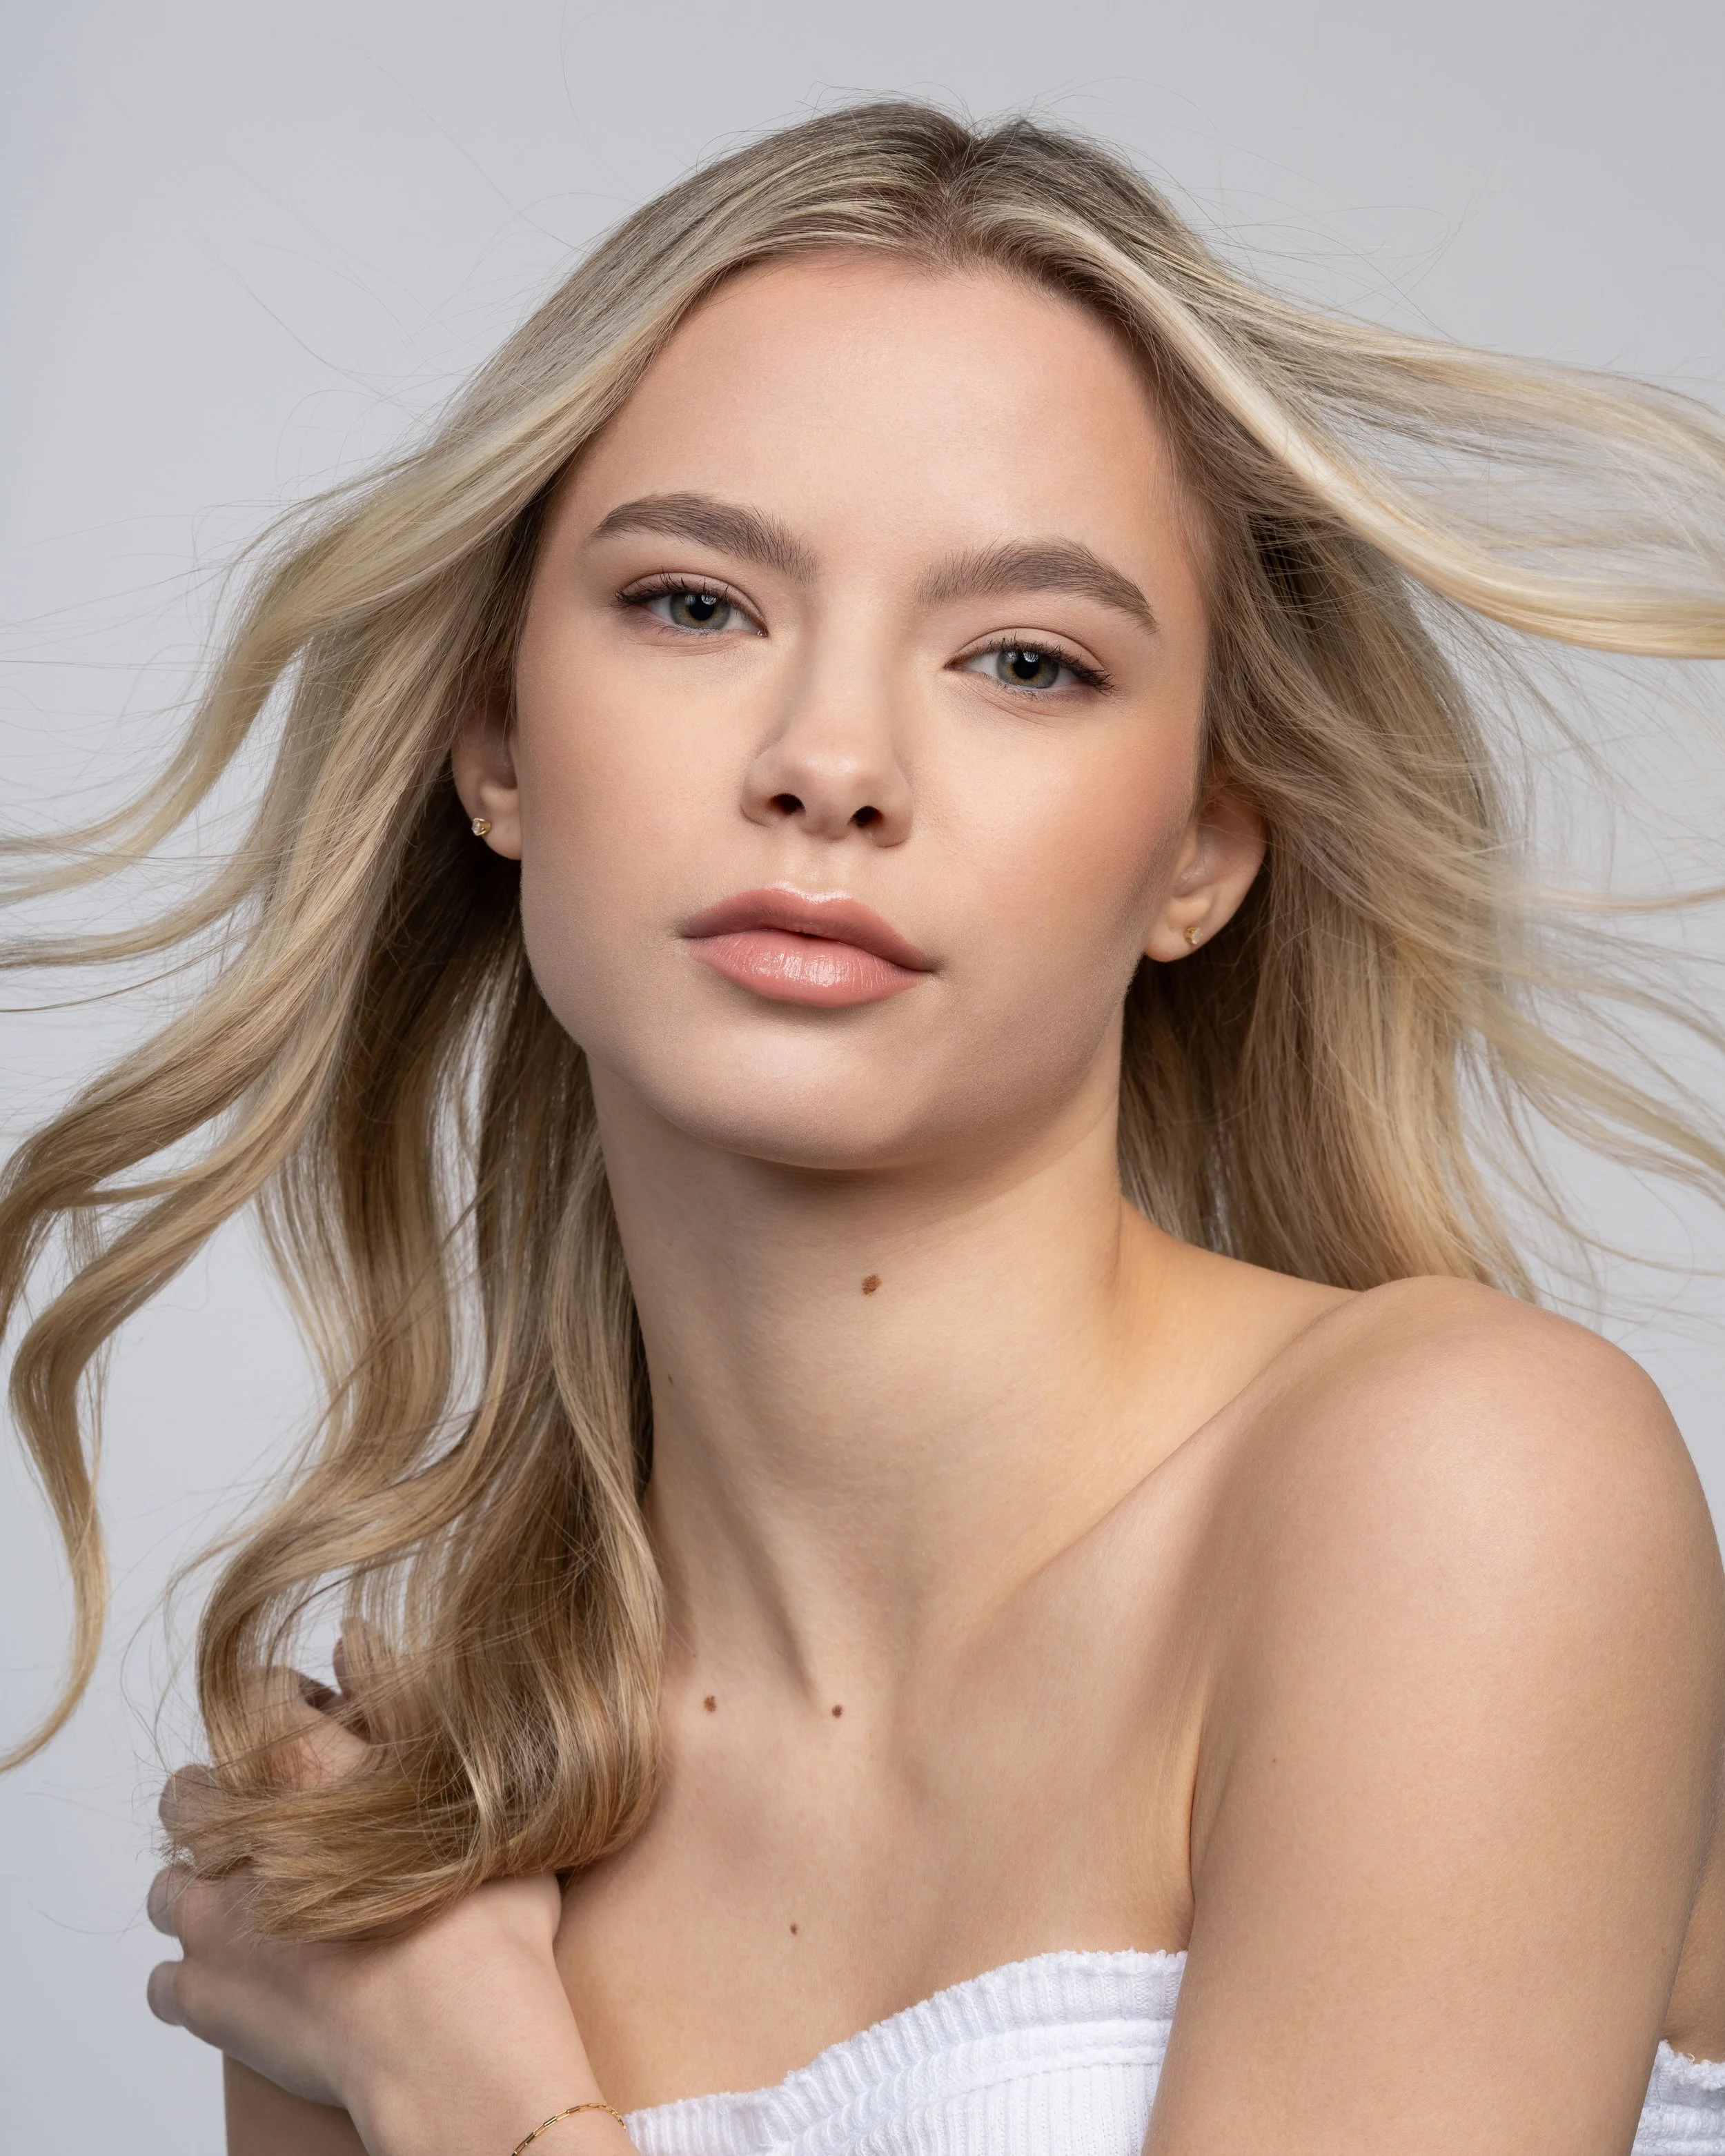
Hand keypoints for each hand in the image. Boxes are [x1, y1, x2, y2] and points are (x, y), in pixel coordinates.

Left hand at [146, 1674, 623, 2154]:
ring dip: (206, 1888)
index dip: (286, 1706)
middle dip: (224, 1798)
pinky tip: (249, 1980)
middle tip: (284, 1827)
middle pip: (190, 1795)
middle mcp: (237, 1837)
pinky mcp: (202, 2000)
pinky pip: (165, 1981)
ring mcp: (211, 1922)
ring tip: (263, 1908)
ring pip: (170, 1886)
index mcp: (301, 1771)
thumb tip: (354, 1635)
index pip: (255, 1700)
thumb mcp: (461, 1783)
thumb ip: (398, 1700)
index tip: (319, 1731)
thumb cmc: (477, 1915)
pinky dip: (197, 1977)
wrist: (448, 2040)